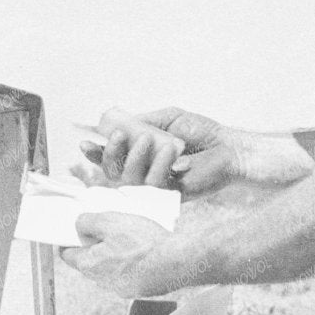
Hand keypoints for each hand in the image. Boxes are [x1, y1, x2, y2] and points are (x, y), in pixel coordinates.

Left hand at [62, 211, 185, 296]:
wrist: (178, 262)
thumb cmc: (143, 243)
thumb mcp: (110, 221)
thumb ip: (88, 222)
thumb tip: (79, 225)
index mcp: (91, 265)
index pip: (67, 255)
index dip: (68, 241)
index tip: (75, 231)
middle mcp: (103, 282)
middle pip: (90, 261)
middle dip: (96, 246)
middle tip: (110, 230)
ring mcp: (122, 289)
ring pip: (110, 268)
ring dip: (116, 255)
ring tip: (132, 239)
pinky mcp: (139, 290)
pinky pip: (129, 275)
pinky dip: (132, 264)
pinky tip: (145, 252)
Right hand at [80, 108, 240, 194]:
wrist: (229, 147)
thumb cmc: (202, 133)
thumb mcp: (168, 118)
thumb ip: (144, 120)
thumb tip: (119, 123)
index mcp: (142, 157)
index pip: (112, 160)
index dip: (96, 154)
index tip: (85, 143)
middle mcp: (145, 174)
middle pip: (114, 173)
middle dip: (110, 155)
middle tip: (118, 137)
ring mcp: (156, 187)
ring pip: (130, 180)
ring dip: (135, 157)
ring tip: (149, 139)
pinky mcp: (171, 195)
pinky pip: (154, 185)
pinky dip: (158, 165)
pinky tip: (169, 151)